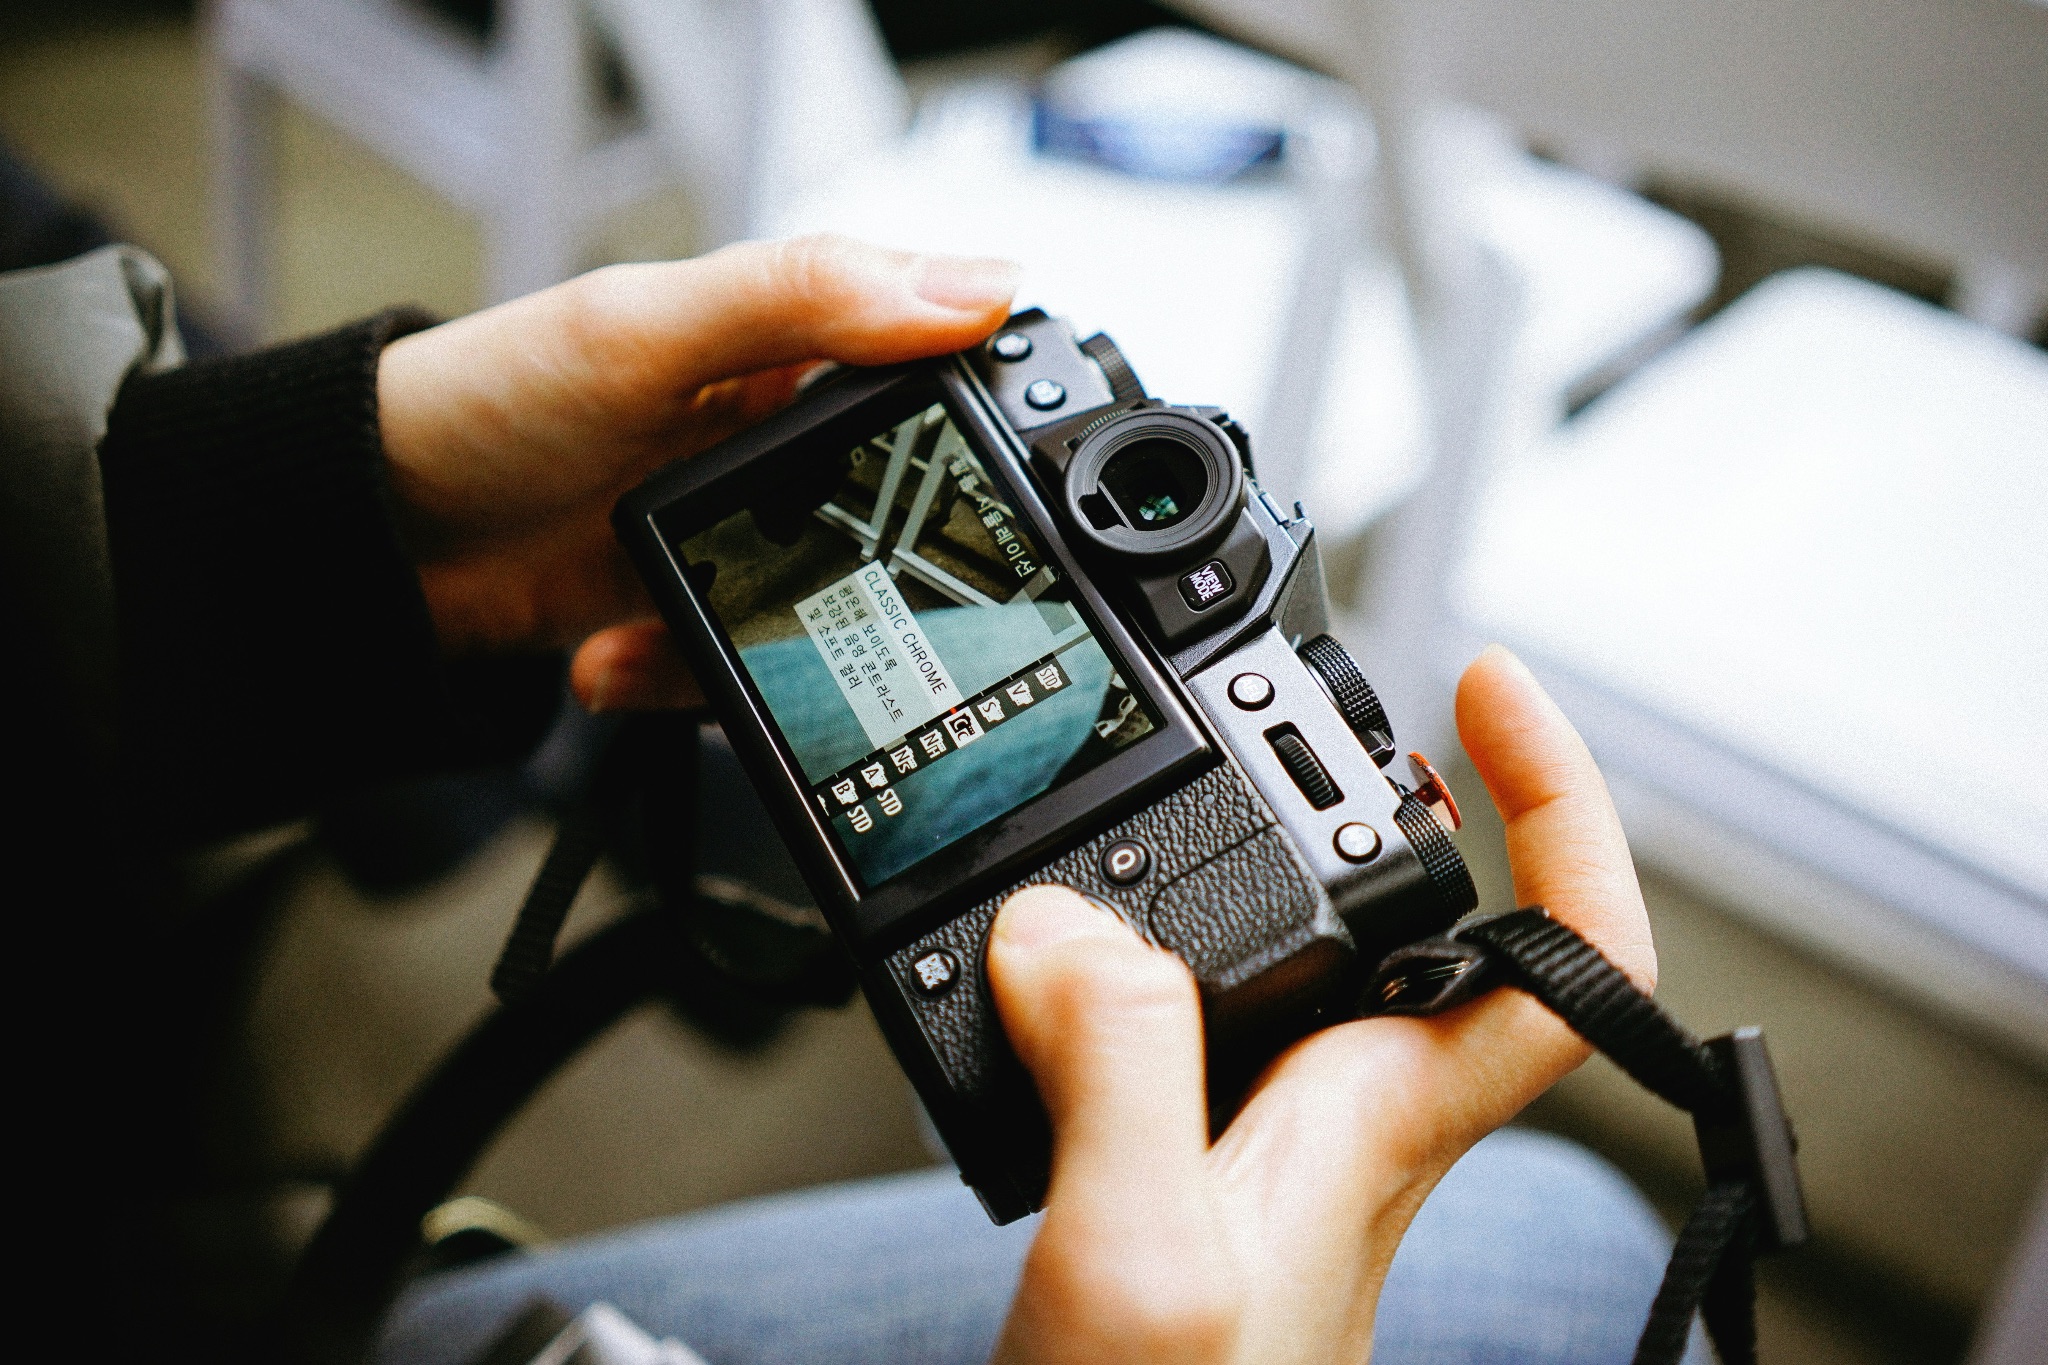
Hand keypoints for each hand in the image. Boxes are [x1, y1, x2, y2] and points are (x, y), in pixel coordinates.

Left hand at [373, 235, 1018, 710]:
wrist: (365, 543)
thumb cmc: (482, 403)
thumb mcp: (646, 331)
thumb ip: (803, 300)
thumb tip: (973, 285)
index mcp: (780, 346)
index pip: (926, 370)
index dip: (974, 422)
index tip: (987, 486)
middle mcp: (772, 441)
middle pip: (896, 516)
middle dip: (870, 571)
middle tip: (833, 590)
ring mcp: (736, 535)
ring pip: (831, 613)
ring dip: (769, 647)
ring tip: (667, 630)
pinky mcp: (694, 611)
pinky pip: (746, 671)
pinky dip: (687, 681)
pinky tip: (616, 658)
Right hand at [985, 645, 1655, 1363]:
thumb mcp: (1141, 1253)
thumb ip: (1118, 1064)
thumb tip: (1070, 921)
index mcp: (1381, 1115)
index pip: (1565, 947)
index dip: (1563, 804)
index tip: (1486, 688)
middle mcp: (1343, 1114)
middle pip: (1427, 915)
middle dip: (1383, 788)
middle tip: (1311, 698)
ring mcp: (1262, 1142)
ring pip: (1294, 957)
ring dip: (1251, 854)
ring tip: (1176, 771)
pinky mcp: (1176, 1166)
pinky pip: (1176, 1018)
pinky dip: (1129, 947)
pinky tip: (1056, 938)